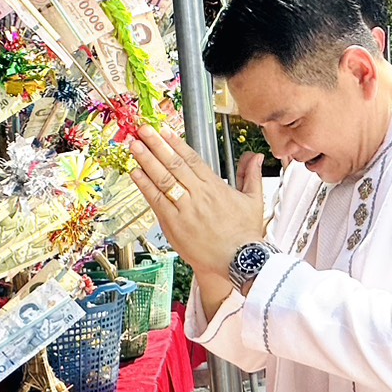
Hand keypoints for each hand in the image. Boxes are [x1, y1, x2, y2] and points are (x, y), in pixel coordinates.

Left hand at [129, 126, 266, 285]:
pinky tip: (136, 174)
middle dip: (157, 145)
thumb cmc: (245, 234)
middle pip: (174, 165)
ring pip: (163, 180)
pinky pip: (157, 201)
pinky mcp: (175, 225)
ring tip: (134, 146)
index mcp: (215, 187)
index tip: (164, 131)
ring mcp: (186, 210)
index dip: (176, 143)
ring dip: (147, 161)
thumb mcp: (254, 200)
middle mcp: (199, 195)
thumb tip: (256, 156)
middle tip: (144, 130)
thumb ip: (251, 175)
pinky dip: (145, 186)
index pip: (192, 160)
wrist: (239, 261)